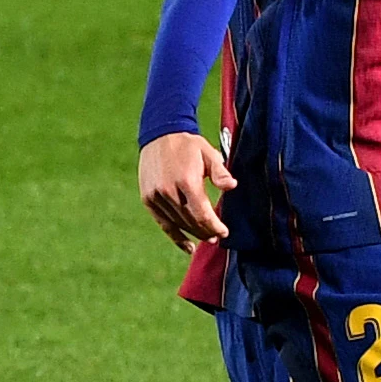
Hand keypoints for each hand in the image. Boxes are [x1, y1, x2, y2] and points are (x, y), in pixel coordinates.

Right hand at [140, 130, 235, 249]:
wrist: (159, 134)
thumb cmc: (188, 145)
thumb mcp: (208, 153)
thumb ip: (220, 171)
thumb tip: (232, 186)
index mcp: (186, 181)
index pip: (203, 213)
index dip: (215, 226)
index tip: (224, 232)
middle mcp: (169, 191)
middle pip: (191, 221)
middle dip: (206, 231)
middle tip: (217, 236)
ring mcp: (156, 196)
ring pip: (178, 223)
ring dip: (194, 234)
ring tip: (207, 238)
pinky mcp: (148, 199)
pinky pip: (163, 224)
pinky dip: (176, 237)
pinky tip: (188, 247)